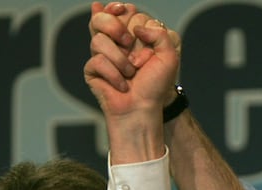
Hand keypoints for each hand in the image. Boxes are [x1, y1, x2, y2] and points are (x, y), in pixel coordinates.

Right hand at [85, 2, 180, 118]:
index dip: (120, 9)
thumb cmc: (155, 86)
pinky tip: (122, 85)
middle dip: (115, 27)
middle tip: (128, 42)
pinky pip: (97, 61)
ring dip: (119, 59)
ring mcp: (102, 56)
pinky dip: (114, 75)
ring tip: (131, 73)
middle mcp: (115, 43)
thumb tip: (136, 28)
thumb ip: (159, 33)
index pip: (120, 12)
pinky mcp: (92, 70)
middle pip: (102, 18)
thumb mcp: (169, 56)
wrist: (142, 108)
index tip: (123, 10)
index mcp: (132, 36)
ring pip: (98, 39)